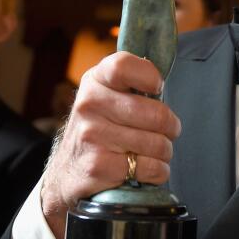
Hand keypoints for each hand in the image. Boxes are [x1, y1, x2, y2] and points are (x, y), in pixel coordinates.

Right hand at [41, 52, 180, 238]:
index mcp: (95, 80)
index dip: (150, 77)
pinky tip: (144, 169)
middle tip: (166, 132)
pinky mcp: (98, 165)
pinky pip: (151, 168)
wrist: (67, 172)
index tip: (157, 89)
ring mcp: (92, 135)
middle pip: (156, 115)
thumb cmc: (100, 127)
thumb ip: (131, 82)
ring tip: (151, 151)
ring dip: (164, 152)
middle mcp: (89, 104)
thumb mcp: (106, 95)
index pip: (123, 66)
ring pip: (158, 144)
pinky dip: (157, 172)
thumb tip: (162, 80)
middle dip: (171, 128)